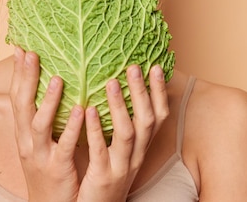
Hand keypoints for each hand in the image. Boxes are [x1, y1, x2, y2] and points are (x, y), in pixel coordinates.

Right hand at [10, 48, 83, 201]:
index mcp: (24, 132)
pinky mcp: (57, 169)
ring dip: (49, 100)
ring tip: (60, 78)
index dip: (18, 73)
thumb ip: (47, 113)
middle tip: (31, 53)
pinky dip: (71, 127)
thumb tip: (58, 80)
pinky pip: (64, 146)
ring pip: (40, 125)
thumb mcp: (42, 141)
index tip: (21, 47)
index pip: (17, 97)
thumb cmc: (50, 168)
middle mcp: (27, 141)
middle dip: (26, 78)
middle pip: (22, 105)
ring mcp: (41, 156)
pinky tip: (80, 110)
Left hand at [77, 64, 169, 201]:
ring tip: (111, 83)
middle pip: (146, 121)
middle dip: (142, 93)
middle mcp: (135, 157)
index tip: (155, 67)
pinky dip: (95, 130)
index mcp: (140, 149)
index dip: (159, 93)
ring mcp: (120, 168)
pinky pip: (101, 151)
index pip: (157, 117)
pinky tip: (87, 111)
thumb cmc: (103, 178)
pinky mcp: (102, 178)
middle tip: (134, 67)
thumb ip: (119, 125)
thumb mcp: (118, 152)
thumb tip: (114, 89)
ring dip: (120, 106)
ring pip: (127, 134)